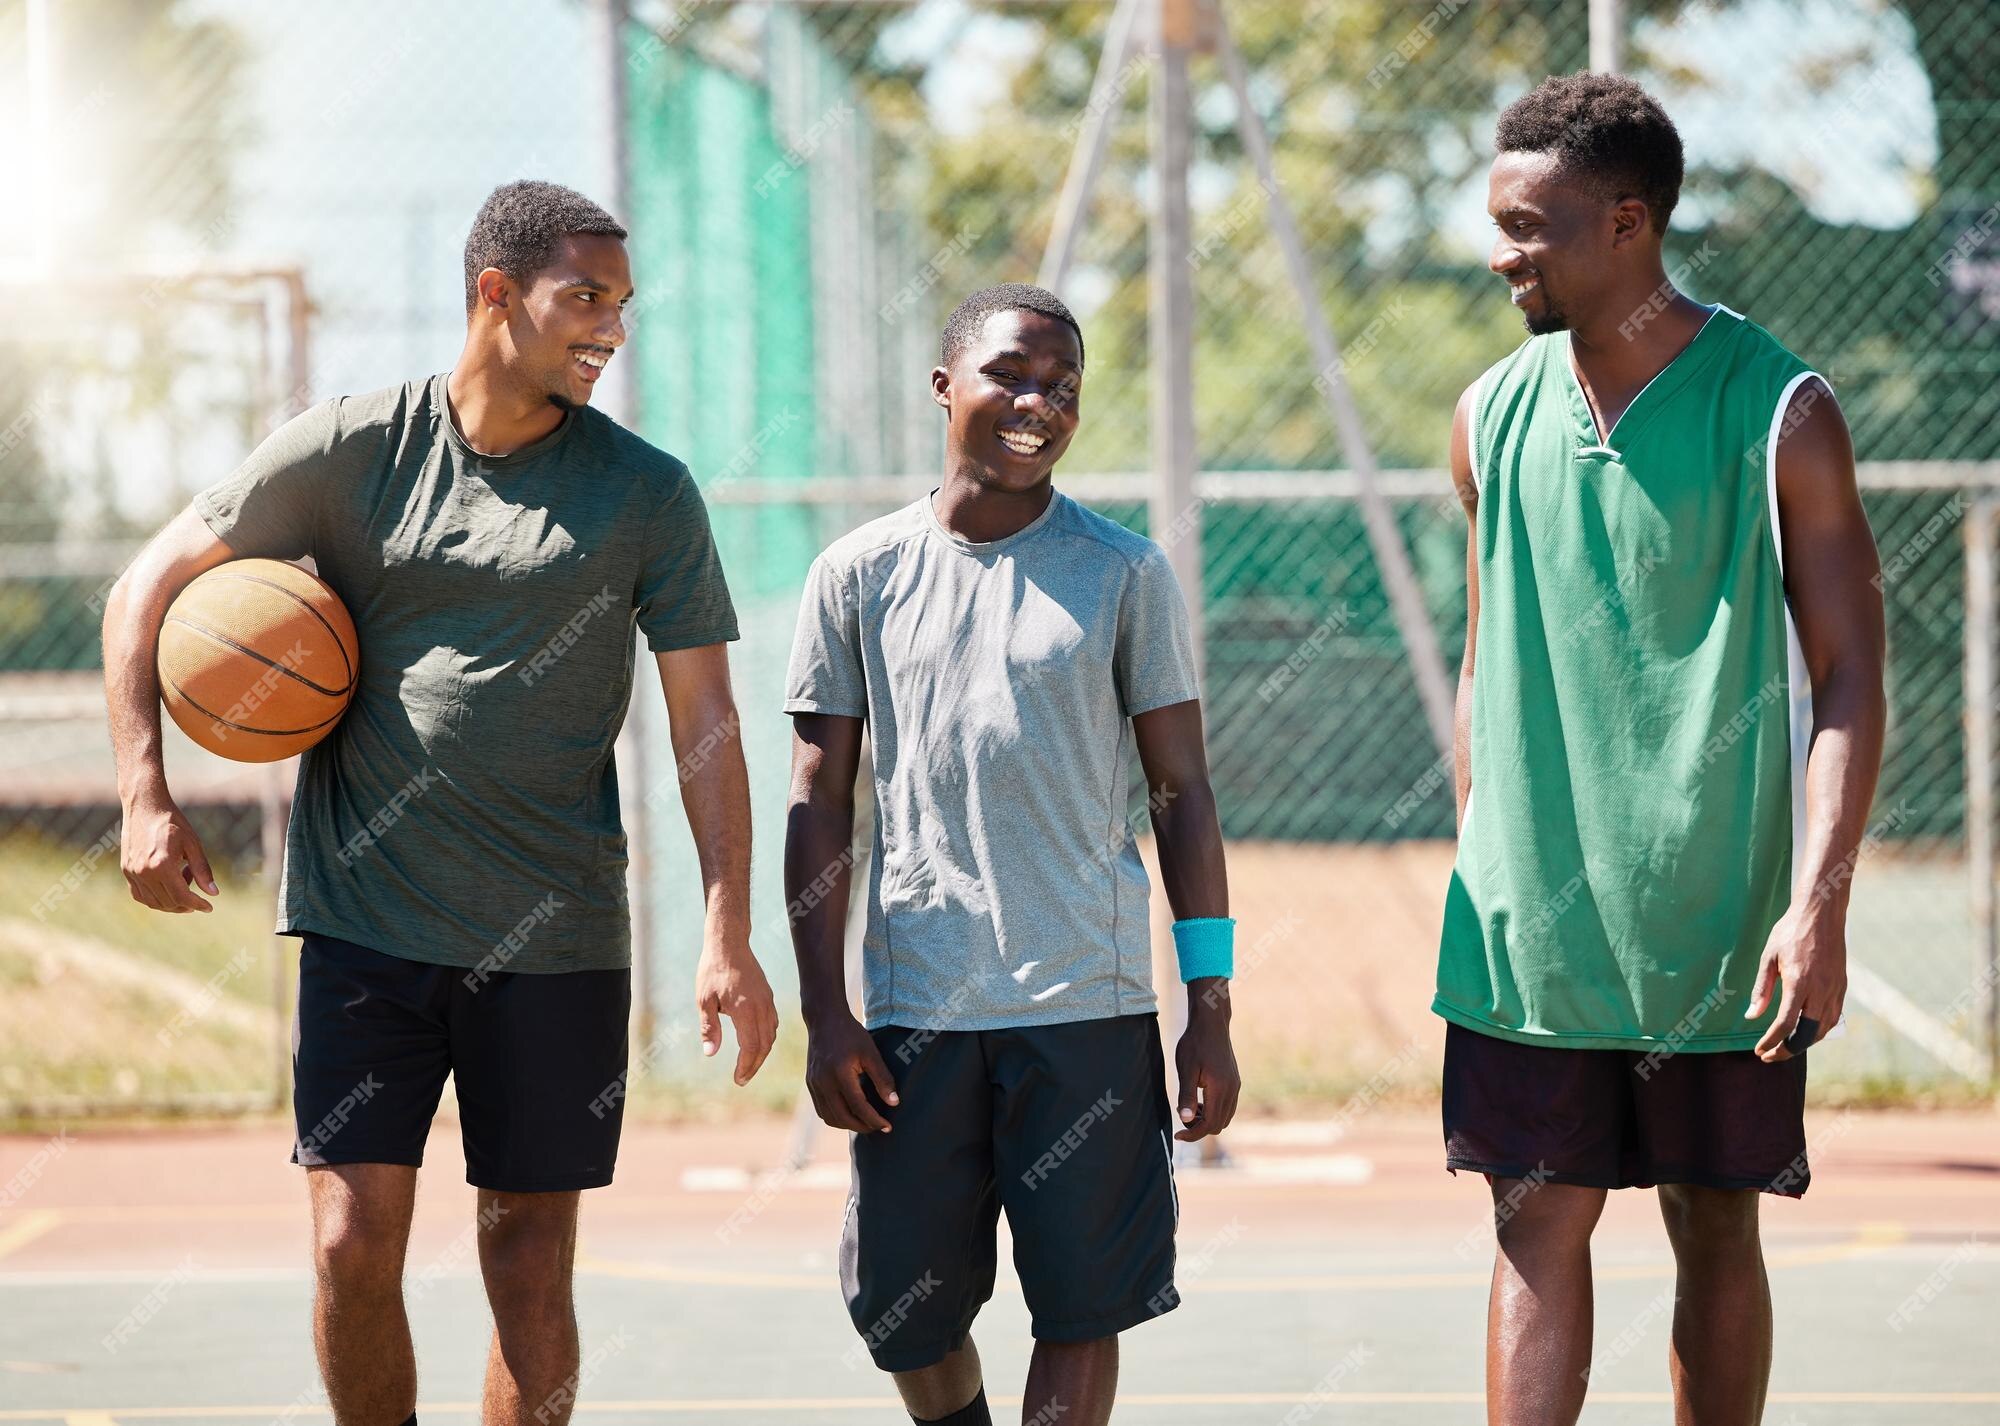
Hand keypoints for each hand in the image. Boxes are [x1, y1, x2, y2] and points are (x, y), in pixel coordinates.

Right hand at [120, 793, 216, 912]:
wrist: (145, 807)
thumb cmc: (173, 823)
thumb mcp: (193, 844)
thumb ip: (202, 870)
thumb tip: (213, 893)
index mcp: (162, 865)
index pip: (181, 897)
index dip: (197, 905)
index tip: (208, 907)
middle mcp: (144, 872)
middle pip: (168, 902)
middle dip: (186, 903)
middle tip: (196, 889)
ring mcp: (132, 872)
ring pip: (153, 902)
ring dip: (172, 901)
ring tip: (183, 879)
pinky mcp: (126, 871)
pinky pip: (140, 895)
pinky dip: (155, 898)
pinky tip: (168, 884)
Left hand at [693, 930, 776, 1085]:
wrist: (729, 944)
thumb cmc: (712, 971)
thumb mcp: (703, 1000)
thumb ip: (709, 1027)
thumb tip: (711, 1053)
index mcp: (744, 1010)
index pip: (750, 1047)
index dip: (745, 1066)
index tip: (738, 1079)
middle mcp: (760, 1007)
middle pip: (765, 1045)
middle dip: (754, 1065)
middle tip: (742, 1078)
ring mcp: (767, 1001)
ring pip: (771, 1035)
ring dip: (762, 1053)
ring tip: (748, 1065)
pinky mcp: (768, 996)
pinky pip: (772, 1023)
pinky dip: (766, 1038)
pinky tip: (755, 1043)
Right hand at [803, 1010, 897, 1132]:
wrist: (825, 1020)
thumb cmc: (851, 1034)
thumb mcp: (871, 1052)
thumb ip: (883, 1078)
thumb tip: (894, 1103)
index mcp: (840, 1074)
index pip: (859, 1107)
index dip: (874, 1120)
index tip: (887, 1126)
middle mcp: (824, 1082)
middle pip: (842, 1117)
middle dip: (862, 1127)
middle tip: (878, 1127)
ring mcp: (814, 1084)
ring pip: (829, 1117)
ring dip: (847, 1125)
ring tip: (865, 1123)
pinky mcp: (810, 1084)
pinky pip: (821, 1110)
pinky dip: (835, 1117)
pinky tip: (849, 1114)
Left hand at [1174, 980, 1239, 1140]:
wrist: (1211, 1023)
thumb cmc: (1195, 1044)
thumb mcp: (1186, 1069)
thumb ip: (1187, 1096)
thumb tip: (1185, 1120)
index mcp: (1220, 1089)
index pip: (1209, 1124)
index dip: (1192, 1134)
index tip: (1177, 1135)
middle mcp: (1232, 1090)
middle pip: (1219, 1125)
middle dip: (1200, 1128)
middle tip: (1181, 1118)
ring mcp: (1236, 1086)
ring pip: (1225, 1117)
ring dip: (1207, 1120)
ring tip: (1189, 1107)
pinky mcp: (1235, 1081)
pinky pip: (1228, 1106)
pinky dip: (1214, 1110)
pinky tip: (1200, 1099)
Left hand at [1748, 901, 1846, 1061]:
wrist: (1821, 914)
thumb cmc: (1790, 932)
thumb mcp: (1768, 957)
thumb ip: (1762, 989)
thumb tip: (1752, 1016)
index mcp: (1800, 982)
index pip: (1786, 1023)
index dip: (1771, 1041)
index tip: (1759, 1050)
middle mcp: (1821, 989)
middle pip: (1807, 1034)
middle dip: (1787, 1050)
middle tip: (1769, 1056)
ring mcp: (1835, 989)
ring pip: (1822, 1029)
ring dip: (1803, 1042)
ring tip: (1784, 1045)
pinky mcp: (1842, 987)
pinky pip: (1832, 1017)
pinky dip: (1818, 1030)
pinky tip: (1804, 1032)